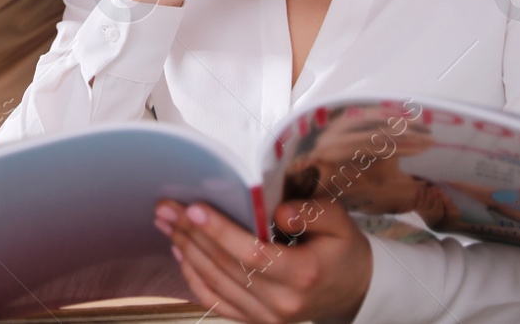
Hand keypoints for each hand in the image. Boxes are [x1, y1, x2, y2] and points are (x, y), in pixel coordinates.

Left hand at [153, 197, 371, 323]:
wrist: (353, 290)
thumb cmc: (342, 250)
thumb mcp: (339, 223)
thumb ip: (311, 212)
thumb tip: (276, 211)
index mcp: (303, 275)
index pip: (253, 254)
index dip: (221, 231)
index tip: (194, 208)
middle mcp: (282, 302)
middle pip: (227, 266)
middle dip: (192, 233)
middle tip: (166, 206)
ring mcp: (267, 317)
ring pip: (216, 283)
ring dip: (187, 251)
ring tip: (166, 223)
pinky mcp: (256, 321)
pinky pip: (217, 302)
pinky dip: (194, 278)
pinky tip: (180, 253)